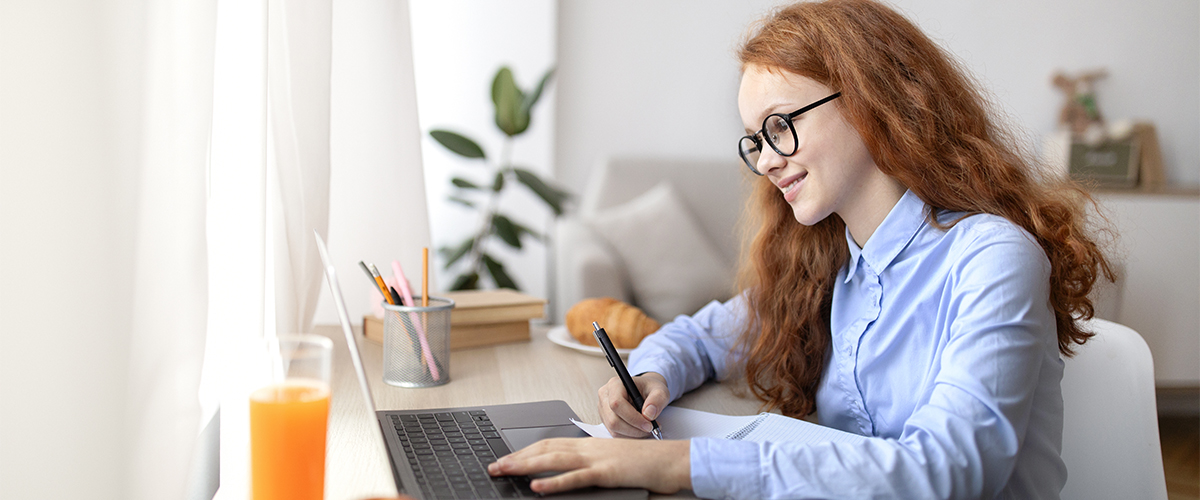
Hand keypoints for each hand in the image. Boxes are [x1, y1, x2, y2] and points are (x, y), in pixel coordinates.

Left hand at [487, 437, 689, 493]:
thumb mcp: (612, 462)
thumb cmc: (645, 464)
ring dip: (525, 465)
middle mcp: (589, 447)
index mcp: (589, 444)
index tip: (506, 459)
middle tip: (494, 466)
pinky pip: (576, 477)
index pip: (549, 443)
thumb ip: (591, 464)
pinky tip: (537, 486)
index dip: (525, 450)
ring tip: (504, 472)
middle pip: (545, 449)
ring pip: (553, 459)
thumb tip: (569, 473)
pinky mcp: (606, 473)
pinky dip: (554, 482)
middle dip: (517, 457)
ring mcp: (597, 459)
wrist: (671, 461)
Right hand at [598, 372, 668, 437]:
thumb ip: (657, 400)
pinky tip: (639, 430)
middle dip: (634, 429)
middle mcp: (605, 396)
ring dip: (633, 434)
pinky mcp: (605, 419)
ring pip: (614, 429)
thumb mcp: (660, 390)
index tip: (649, 425)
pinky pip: (615, 433)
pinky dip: (629, 436)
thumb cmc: (650, 389)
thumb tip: (648, 414)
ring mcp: (603, 409)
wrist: (645, 391)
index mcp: (615, 384)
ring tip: (647, 429)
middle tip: (651, 429)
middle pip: (613, 420)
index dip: (633, 418)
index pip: (617, 404)